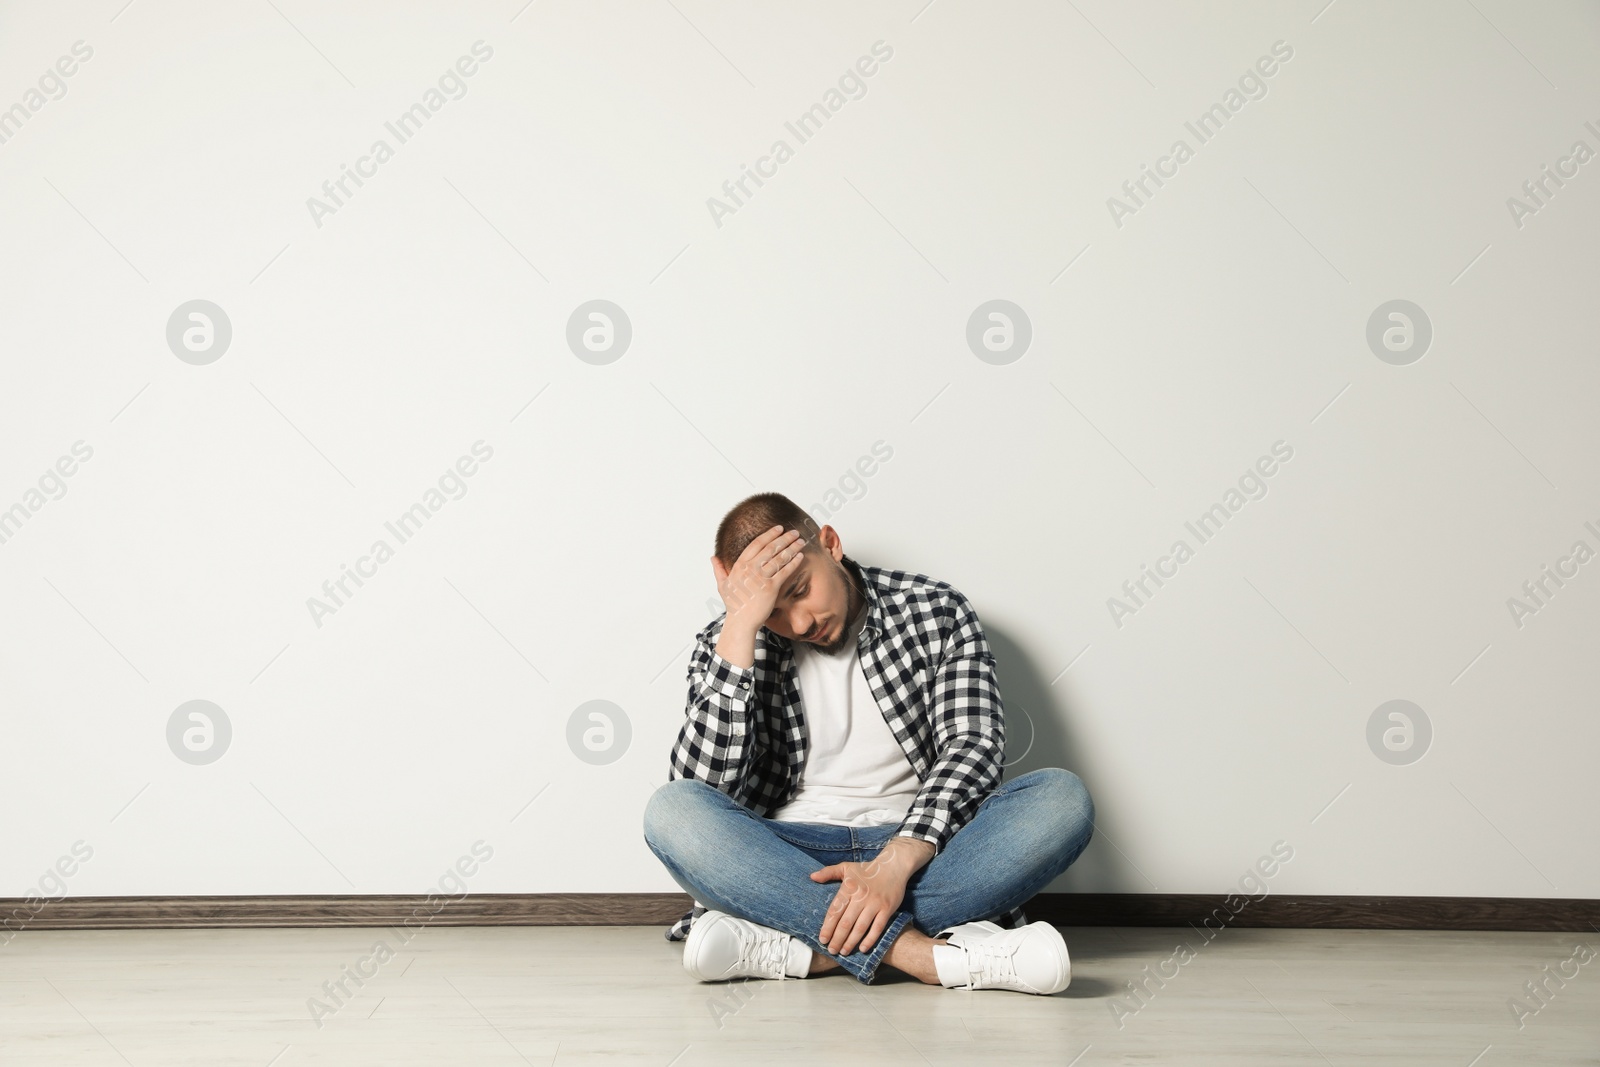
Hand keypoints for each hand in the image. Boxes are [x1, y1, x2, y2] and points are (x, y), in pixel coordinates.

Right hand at [711, 525, 805, 628]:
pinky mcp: (771, 587)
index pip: (756, 544)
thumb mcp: (722, 585)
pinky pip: (784, 571)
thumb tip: (713, 557)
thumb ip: (719, 569)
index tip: (779, 528)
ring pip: (779, 557)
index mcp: (740, 565)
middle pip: (770, 548)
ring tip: (800, 541)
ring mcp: (761, 577)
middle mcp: (750, 568)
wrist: (741, 622)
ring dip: (792, 547)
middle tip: (795, 532)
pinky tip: (800, 556)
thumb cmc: (733, 605)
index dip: (769, 534)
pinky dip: (794, 562)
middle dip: (784, 538)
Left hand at [811, 840, 929, 955]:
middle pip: (846, 922)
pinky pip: (877, 928)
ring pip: (860, 927)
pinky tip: (862, 948)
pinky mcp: (887, 909)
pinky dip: (870, 940)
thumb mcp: (846, 867)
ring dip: (850, 942)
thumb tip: (812, 876)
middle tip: (831, 951)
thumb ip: (828, 872)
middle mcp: (861, 897)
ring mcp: (874, 904)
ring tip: (843, 952)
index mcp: (849, 888)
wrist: (893, 866)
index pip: (835, 911)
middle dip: (837, 939)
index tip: (822, 939)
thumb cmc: (867, 869)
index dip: (828, 927)